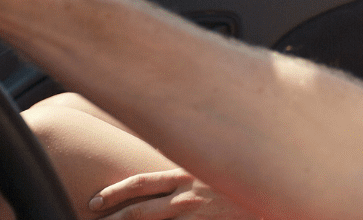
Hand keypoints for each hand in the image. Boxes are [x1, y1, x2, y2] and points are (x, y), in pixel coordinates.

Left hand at [89, 168, 258, 219]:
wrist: (271, 195)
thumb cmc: (238, 174)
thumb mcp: (210, 159)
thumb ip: (185, 158)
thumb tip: (159, 149)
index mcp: (186, 176)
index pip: (140, 183)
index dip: (113, 193)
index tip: (94, 200)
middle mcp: (187, 198)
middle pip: (139, 212)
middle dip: (112, 217)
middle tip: (91, 218)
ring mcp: (196, 218)